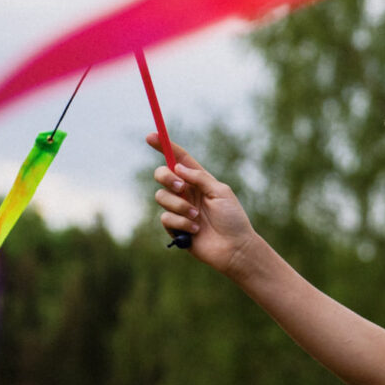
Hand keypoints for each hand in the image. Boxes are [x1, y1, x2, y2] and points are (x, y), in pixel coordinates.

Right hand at [148, 133, 256, 274]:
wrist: (234, 248)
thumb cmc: (233, 219)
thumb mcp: (220, 192)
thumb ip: (199, 178)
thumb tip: (178, 167)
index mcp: (199, 180)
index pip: (178, 159)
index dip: (164, 147)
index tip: (151, 136)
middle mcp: (186, 192)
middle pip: (162, 175)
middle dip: (166, 178)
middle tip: (180, 186)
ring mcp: (179, 209)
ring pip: (161, 197)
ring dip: (179, 206)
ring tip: (197, 217)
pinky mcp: (174, 226)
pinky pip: (165, 217)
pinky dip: (180, 223)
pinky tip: (195, 231)